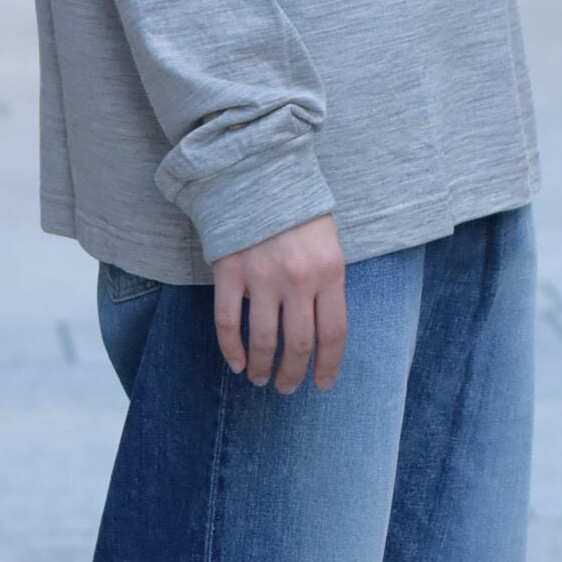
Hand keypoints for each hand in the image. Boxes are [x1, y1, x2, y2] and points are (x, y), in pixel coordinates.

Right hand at [213, 215, 345, 392]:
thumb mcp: (329, 244)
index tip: (322, 384)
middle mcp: (297, 278)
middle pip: (299, 343)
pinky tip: (237, 363)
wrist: (259, 173)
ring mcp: (261, 276)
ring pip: (264, 339)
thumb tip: (322, 332)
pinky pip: (229, 322)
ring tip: (261, 380)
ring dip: (264, 368)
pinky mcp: (230, 272)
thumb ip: (328, 284)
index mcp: (330, 272)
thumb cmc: (299, 211)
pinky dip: (232, 349)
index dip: (328, 365)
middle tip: (287, 388)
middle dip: (293, 373)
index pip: (333, 333)